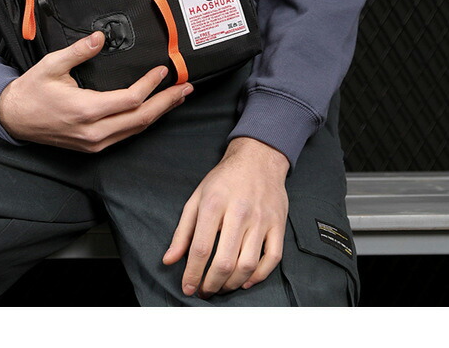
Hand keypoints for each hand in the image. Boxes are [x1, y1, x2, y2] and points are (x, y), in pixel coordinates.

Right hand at [0, 31, 192, 150]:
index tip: (163, 70)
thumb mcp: (51, 65)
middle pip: (141, 118)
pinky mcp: (93, 146)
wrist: (14, 119)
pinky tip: (153, 110)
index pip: (130, 99)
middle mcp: (94, 131)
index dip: (151, 85)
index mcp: (86, 110)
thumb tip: (100, 37)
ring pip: (136, 129)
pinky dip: (143, 121)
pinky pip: (125, 134)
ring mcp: (94, 142)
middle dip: (166, 102)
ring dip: (159, 113)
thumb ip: (78, 51)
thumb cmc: (32, 91)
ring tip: (177, 98)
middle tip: (186, 88)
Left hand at [162, 136, 289, 296]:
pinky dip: (259, 276)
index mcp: (214, 202)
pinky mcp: (278, 223)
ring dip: (233, 284)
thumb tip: (169, 259)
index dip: (192, 274)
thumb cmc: (224, 180)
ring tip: (222, 287)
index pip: (201, 248)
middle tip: (205, 291)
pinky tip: (246, 281)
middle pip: (225, 261)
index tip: (188, 288)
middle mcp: (239, 211)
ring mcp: (262, 219)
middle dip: (211, 284)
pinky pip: (272, 258)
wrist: (258, 157)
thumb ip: (183, 230)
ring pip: (248, 264)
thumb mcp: (197, 197)